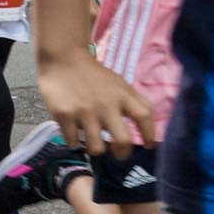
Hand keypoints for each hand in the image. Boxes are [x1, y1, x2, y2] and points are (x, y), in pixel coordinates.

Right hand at [38, 52, 155, 158]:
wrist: (63, 59)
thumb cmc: (94, 75)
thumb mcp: (118, 84)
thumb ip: (132, 103)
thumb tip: (144, 129)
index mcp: (122, 95)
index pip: (144, 116)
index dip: (150, 134)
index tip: (149, 145)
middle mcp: (105, 105)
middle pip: (122, 141)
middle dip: (122, 154)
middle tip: (119, 154)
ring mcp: (84, 112)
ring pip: (96, 148)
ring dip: (96, 149)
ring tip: (93, 143)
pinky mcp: (64, 115)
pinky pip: (72, 141)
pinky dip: (73, 140)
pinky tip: (73, 132)